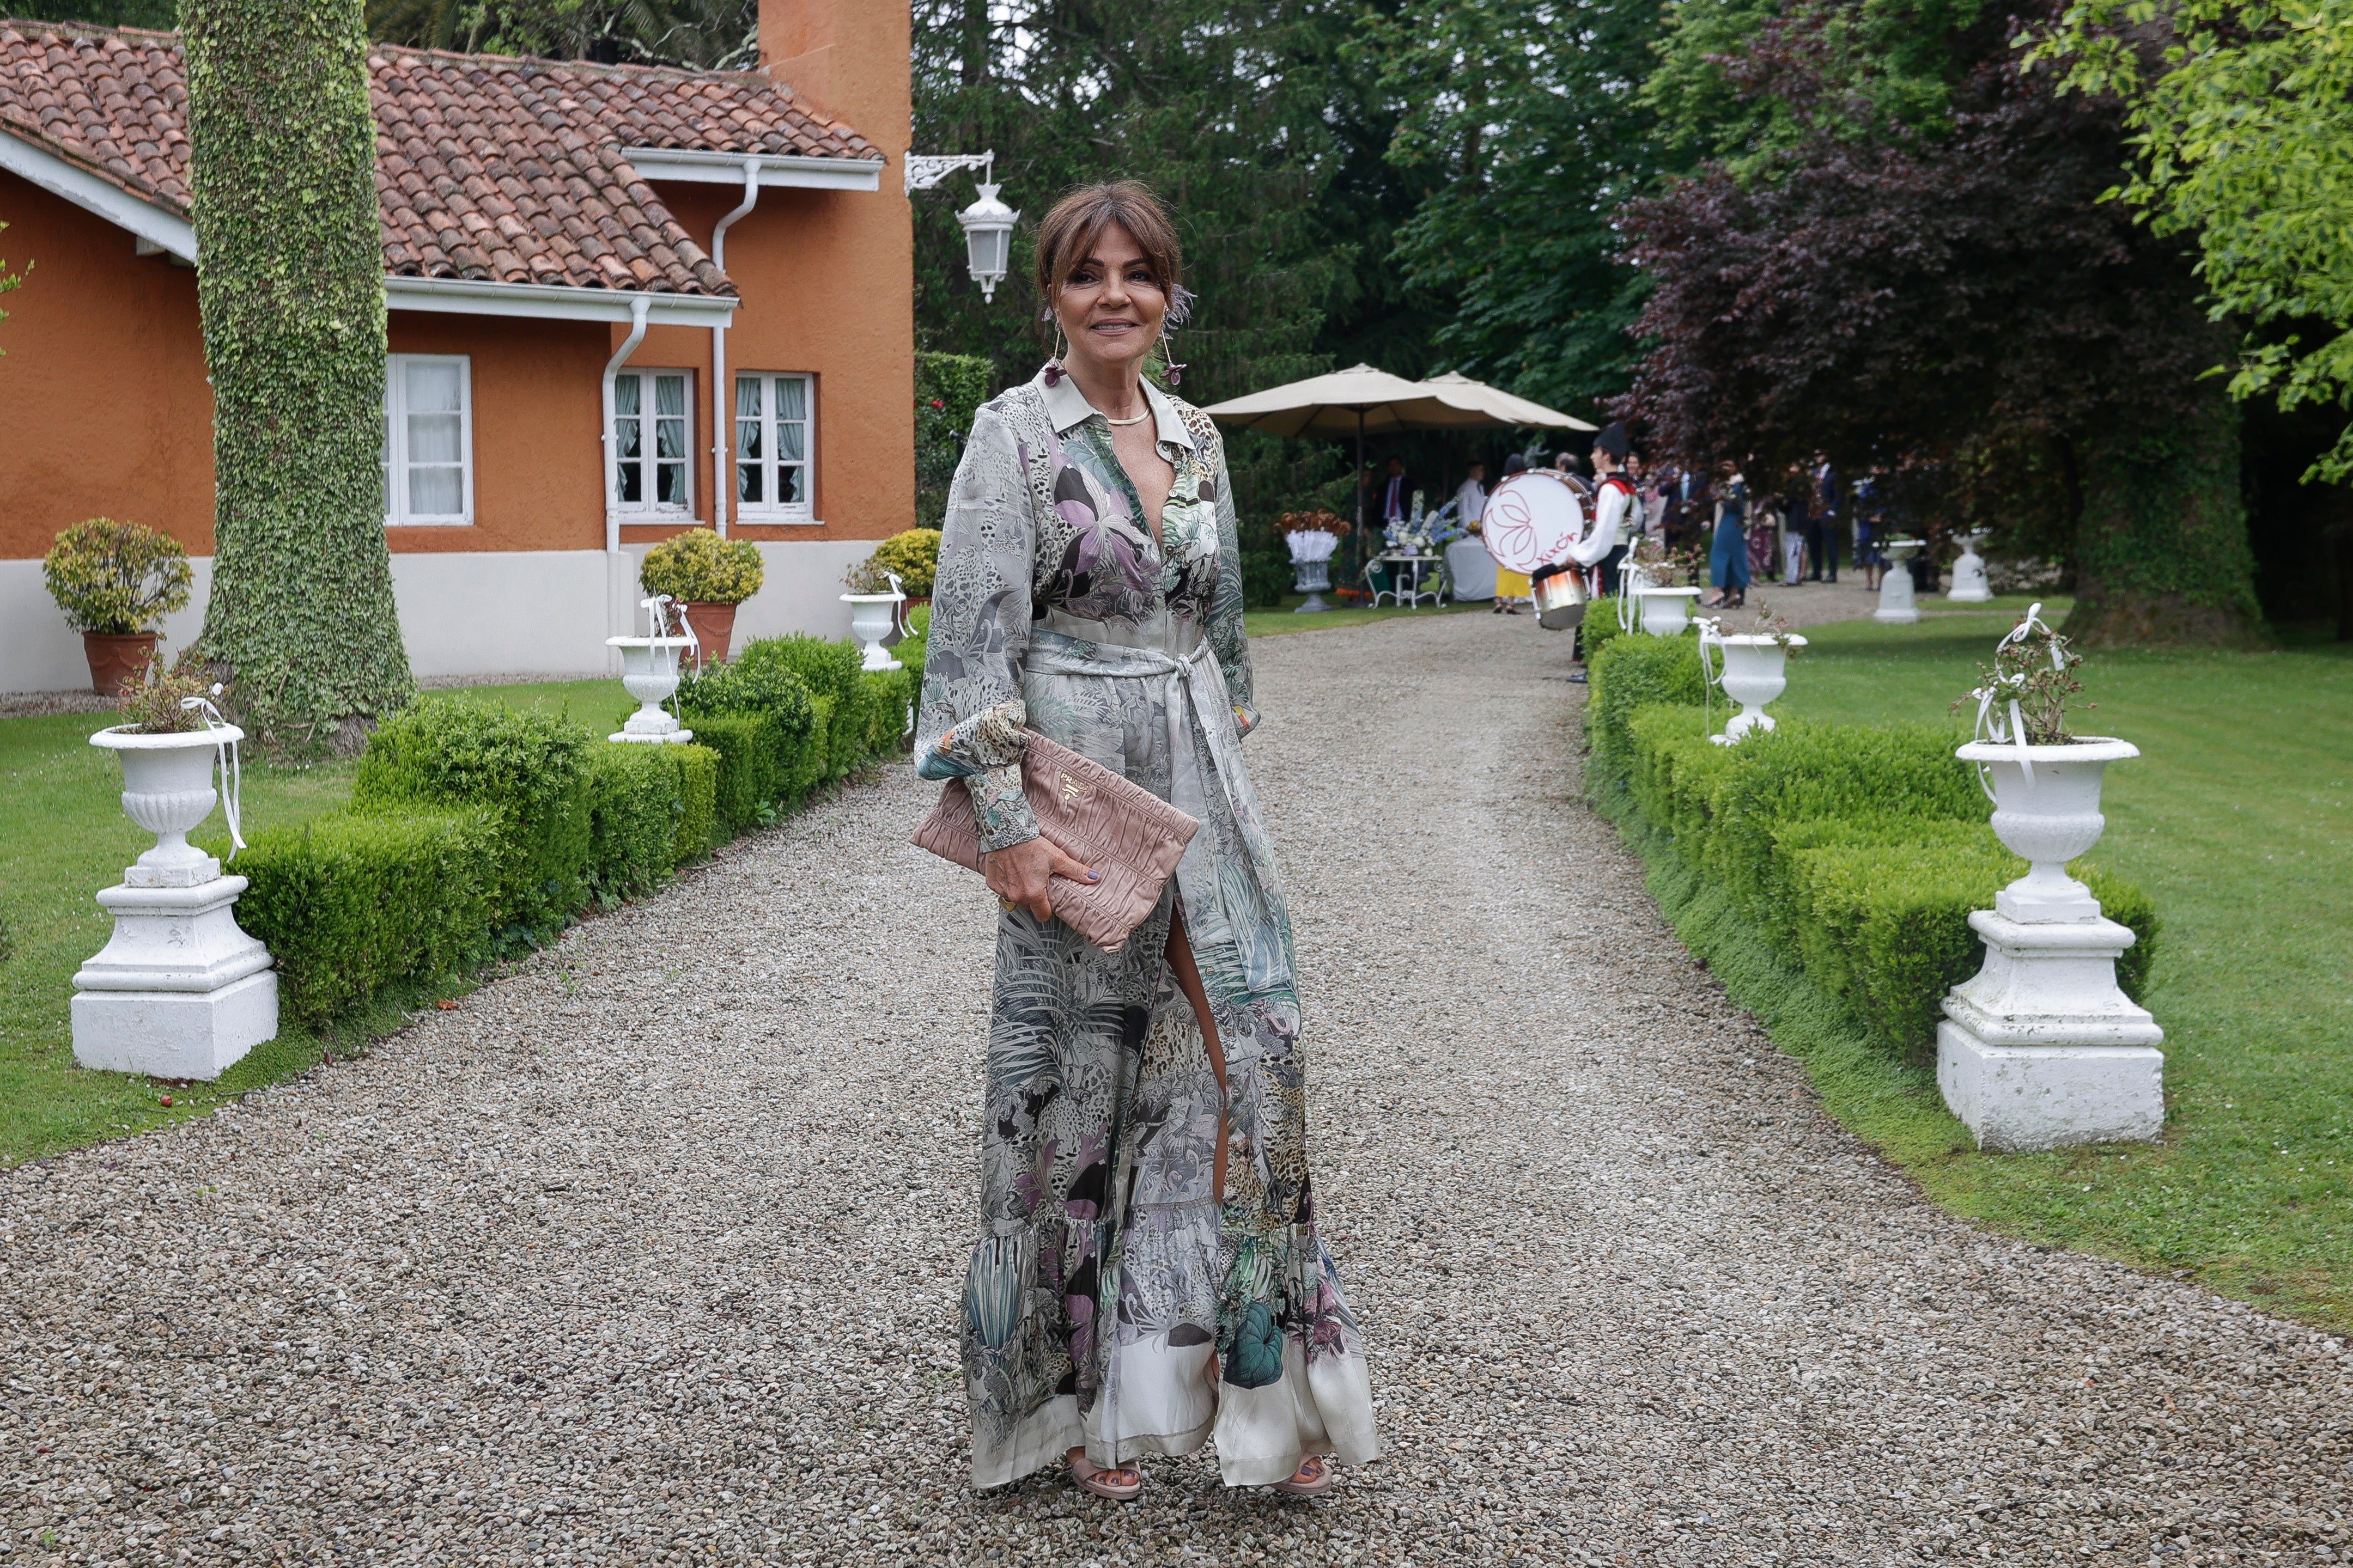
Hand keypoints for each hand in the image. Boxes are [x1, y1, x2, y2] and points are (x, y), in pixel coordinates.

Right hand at [982, 835, 1097, 921]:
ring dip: (1020, 891)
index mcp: (1033, 894)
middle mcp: (1016, 896)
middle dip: (1034, 898)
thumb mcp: (1057, 858)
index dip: (1048, 909)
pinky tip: (1012, 870)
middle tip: (1037, 881)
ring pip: (1015, 899)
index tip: (1049, 900)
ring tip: (1025, 874)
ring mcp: (1003, 891)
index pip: (1043, 916)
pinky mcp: (992, 884)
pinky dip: (1007, 883)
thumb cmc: (1031, 844)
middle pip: (1029, 907)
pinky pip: (1002, 890)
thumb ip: (1075, 871)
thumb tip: (1095, 878)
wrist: (1006, 831)